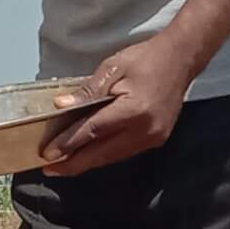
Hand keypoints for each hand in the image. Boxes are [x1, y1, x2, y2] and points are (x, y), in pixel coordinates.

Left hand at [41, 37, 192, 175]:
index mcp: (134, 111)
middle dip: (74, 164)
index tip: (48, 154)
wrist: (181, 60)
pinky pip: (123, 152)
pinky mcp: (156, 139)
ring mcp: (153, 138)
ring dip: (87, 162)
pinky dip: (103, 155)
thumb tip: (61, 106)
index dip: (68, 144)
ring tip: (62, 166)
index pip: (93, 131)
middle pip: (102, 153)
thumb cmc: (146, 59)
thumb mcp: (112, 68)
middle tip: (49, 169)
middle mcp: (146, 130)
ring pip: (113, 157)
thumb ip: (87, 91)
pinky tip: (87, 156)